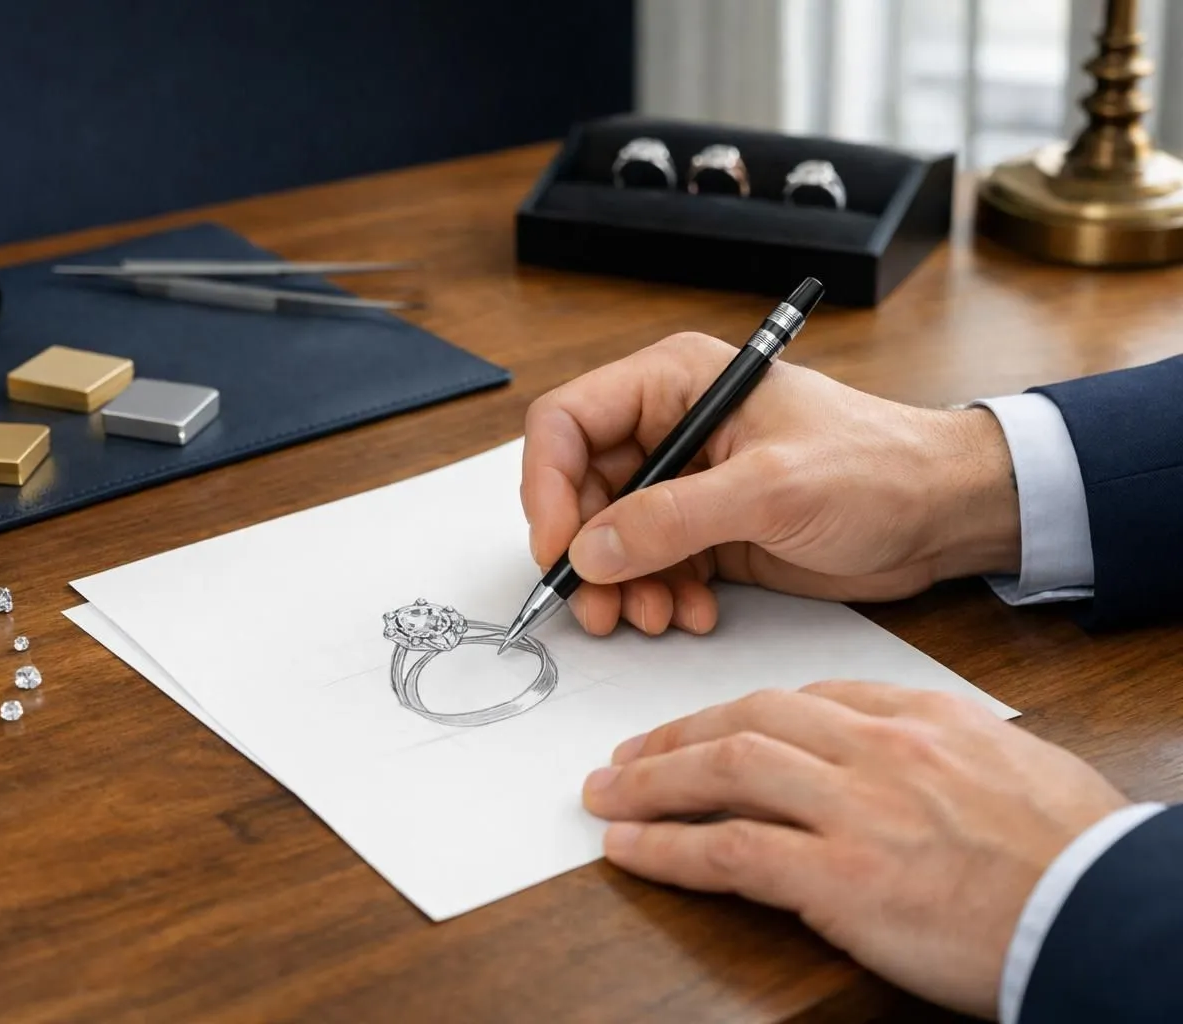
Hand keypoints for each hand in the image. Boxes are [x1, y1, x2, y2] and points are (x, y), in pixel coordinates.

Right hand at [520, 332, 1020, 635]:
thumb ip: (672, 519)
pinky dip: (656, 596)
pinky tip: (690, 613)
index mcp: (677, 383)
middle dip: (586, 553)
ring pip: (608, 537)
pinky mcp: (704, 530)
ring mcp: (686, 482)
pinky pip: (648, 567)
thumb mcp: (771, 488)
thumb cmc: (878, 467)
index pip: (568, 422)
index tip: (557, 548)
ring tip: (654, 617)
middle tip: (600, 606)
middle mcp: (670, 428)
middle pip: (579, 489)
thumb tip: (589, 550)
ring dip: (621, 586)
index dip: (547, 486)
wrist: (942, 514)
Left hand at [582, 683, 1129, 1017]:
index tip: (703, 726)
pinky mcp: (841, 876)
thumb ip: (938, 753)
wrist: (1108, 911)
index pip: (802, 697)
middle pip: (747, 720)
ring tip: (607, 795)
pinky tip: (631, 850)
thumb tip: (899, 761)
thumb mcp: (1008, 769)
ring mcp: (855, 808)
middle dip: (676, 736)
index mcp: (918, 718)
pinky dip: (668, 848)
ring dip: (651, 783)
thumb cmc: (1073, 852)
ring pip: (724, 770)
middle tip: (629, 755)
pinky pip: (729, 851)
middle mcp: (877, 749)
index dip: (735, 711)